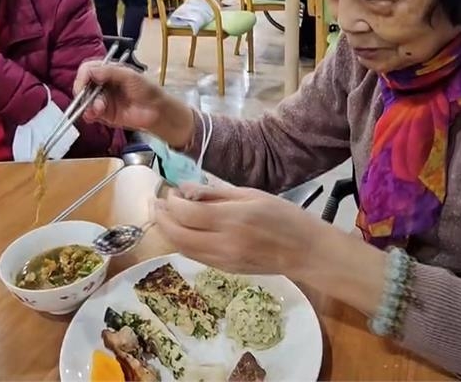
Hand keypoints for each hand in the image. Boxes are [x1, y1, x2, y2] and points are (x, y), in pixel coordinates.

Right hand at [74, 61, 193, 147]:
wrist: (157, 110)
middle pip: (83, 85)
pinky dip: (88, 115)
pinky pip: (90, 114)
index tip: (83, 85)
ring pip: (84, 100)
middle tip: (93, 100)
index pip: (87, 69)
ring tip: (99, 109)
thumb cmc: (147, 89)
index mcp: (108, 71)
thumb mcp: (130, 76)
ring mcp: (102, 99)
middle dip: (84, 93)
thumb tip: (89, 71)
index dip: (82, 76)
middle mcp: (102, 84)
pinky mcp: (104, 114)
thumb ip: (109, 72)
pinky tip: (92, 116)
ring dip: (88, 105)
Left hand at [153, 182, 323, 274]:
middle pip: (177, 234)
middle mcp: (223, 243)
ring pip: (182, 248)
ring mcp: (223, 261)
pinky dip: (182, 243)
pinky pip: (195, 256)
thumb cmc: (283, 216)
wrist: (305, 251)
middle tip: (155, 202)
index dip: (171, 202)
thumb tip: (183, 190)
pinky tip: (180, 230)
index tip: (169, 191)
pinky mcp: (225, 270)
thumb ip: (215, 193)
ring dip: (167, 232)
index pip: (186, 213)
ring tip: (162, 215)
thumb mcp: (250, 194)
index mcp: (232, 219)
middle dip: (161, 218)